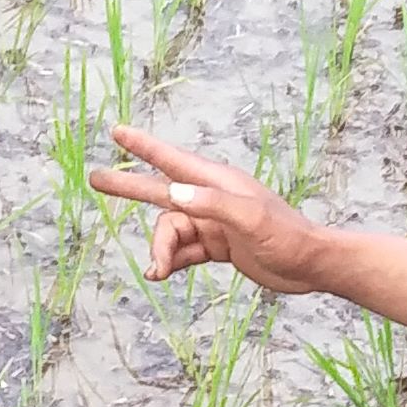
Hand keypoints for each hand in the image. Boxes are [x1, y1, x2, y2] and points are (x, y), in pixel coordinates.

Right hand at [87, 127, 336, 293]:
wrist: (310, 265)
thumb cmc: (287, 236)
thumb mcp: (251, 218)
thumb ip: (212, 204)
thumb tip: (172, 194)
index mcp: (217, 182)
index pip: (172, 160)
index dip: (143, 146)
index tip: (117, 132)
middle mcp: (210, 198)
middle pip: (160, 190)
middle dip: (128, 186)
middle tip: (95, 178)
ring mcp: (212, 222)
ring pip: (170, 231)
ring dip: (160, 250)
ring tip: (157, 270)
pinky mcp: (217, 246)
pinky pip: (182, 252)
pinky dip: (170, 262)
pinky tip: (159, 275)